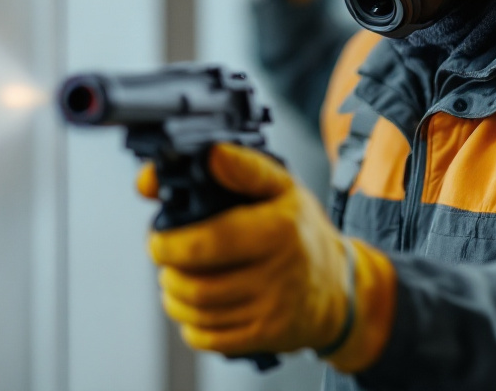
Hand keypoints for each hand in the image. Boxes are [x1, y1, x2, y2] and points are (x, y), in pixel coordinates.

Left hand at [137, 144, 394, 370]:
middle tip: (166, 256)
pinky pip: (209, 339)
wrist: (338, 288)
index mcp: (278, 230)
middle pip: (196, 284)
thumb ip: (242, 167)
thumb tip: (209, 156)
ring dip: (173, 296)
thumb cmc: (301, 232)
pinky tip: (193, 307)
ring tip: (175, 279)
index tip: (157, 237)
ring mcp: (271, 310)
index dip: (170, 243)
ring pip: (198, 313)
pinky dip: (189, 324)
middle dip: (167, 270)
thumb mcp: (283, 187)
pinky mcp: (264, 337)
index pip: (207, 243)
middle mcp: (277, 273)